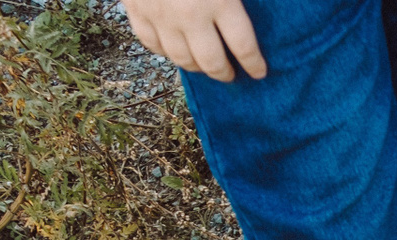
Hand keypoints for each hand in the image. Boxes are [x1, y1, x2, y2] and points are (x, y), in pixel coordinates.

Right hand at [124, 0, 265, 82]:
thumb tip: (254, 4)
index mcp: (220, 0)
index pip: (244, 46)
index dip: (254, 64)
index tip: (259, 72)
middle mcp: (190, 14)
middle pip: (211, 62)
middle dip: (224, 73)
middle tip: (231, 74)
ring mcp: (160, 15)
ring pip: (181, 58)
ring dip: (196, 67)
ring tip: (205, 65)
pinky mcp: (137, 10)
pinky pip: (152, 44)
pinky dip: (165, 52)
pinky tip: (175, 50)